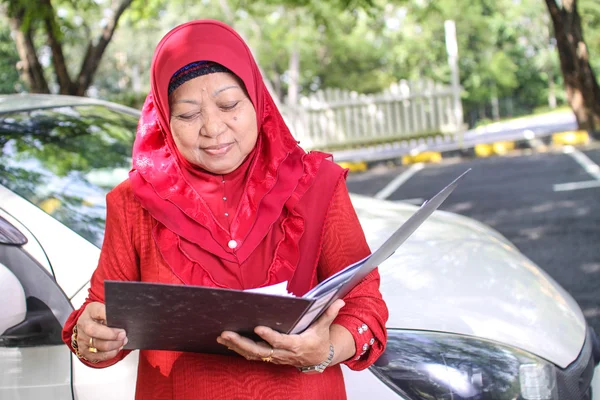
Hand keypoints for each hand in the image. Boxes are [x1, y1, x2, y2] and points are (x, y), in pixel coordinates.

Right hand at [75, 302, 126, 362]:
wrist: (90, 325)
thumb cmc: (101, 317)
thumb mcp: (107, 309)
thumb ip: (114, 313)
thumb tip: (125, 319)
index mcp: (90, 311)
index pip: (98, 311)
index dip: (108, 316)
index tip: (120, 319)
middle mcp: (83, 324)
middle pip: (94, 331)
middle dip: (111, 334)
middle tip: (123, 335)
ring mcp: (82, 338)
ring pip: (97, 345)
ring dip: (113, 345)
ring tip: (122, 342)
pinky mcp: (83, 350)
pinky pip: (98, 356)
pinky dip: (110, 354)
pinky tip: (116, 349)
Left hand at [217, 299, 344, 366]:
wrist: (317, 358)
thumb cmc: (318, 340)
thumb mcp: (324, 327)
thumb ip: (329, 313)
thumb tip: (340, 301)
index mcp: (296, 345)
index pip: (280, 341)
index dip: (269, 336)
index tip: (258, 327)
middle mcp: (283, 353)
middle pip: (259, 350)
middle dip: (242, 342)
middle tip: (227, 333)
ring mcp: (274, 357)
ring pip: (252, 354)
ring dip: (236, 346)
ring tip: (222, 336)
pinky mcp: (269, 357)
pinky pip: (251, 355)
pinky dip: (238, 349)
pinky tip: (226, 341)